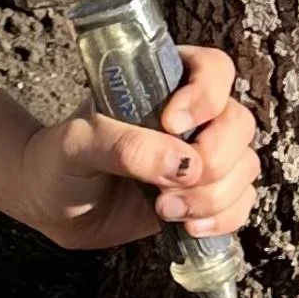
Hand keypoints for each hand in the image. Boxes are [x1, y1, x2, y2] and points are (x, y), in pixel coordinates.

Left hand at [13, 44, 262, 255]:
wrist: (54, 206)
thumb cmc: (61, 160)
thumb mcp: (80, 144)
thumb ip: (125, 146)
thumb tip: (184, 165)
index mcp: (165, 83)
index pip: (214, 70)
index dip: (205, 96)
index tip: (171, 124)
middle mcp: (194, 116)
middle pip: (239, 124)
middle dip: (214, 160)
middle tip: (168, 187)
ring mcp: (202, 157)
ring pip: (244, 167)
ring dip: (214, 196)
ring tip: (165, 211)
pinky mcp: (204, 196)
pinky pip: (240, 203)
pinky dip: (224, 218)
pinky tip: (189, 227)